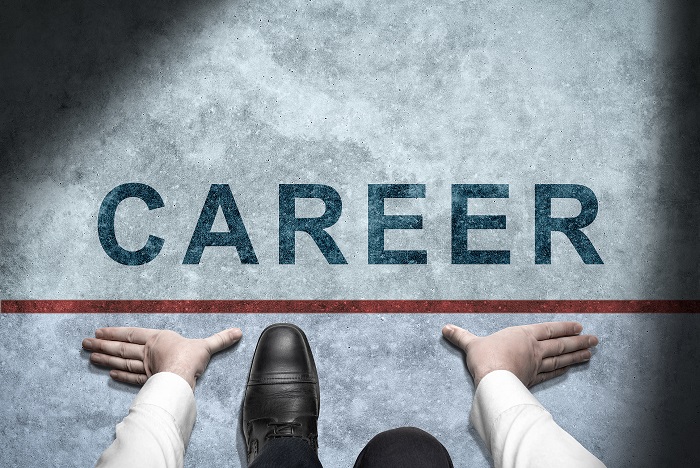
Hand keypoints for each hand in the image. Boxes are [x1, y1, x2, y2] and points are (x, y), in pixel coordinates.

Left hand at [82, 327, 241, 389]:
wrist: (183, 375)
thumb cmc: (191, 357)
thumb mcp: (207, 345)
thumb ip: (220, 339)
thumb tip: (238, 332)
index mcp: (158, 339)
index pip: (132, 334)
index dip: (116, 332)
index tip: (99, 331)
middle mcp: (147, 352)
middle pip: (121, 348)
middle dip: (102, 345)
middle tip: (84, 343)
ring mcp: (145, 367)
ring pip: (121, 361)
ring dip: (104, 359)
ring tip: (89, 356)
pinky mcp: (146, 381)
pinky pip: (130, 378)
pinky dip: (119, 376)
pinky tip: (108, 374)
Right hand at [442, 322, 597, 387]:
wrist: (492, 380)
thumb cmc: (485, 358)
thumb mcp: (471, 344)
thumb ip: (461, 336)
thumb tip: (445, 328)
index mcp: (523, 335)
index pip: (548, 329)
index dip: (564, 327)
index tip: (578, 326)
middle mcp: (534, 349)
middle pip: (560, 344)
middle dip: (579, 341)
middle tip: (594, 339)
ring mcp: (536, 365)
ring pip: (560, 359)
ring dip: (576, 355)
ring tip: (590, 352)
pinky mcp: (533, 379)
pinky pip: (551, 374)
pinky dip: (562, 371)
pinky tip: (569, 369)